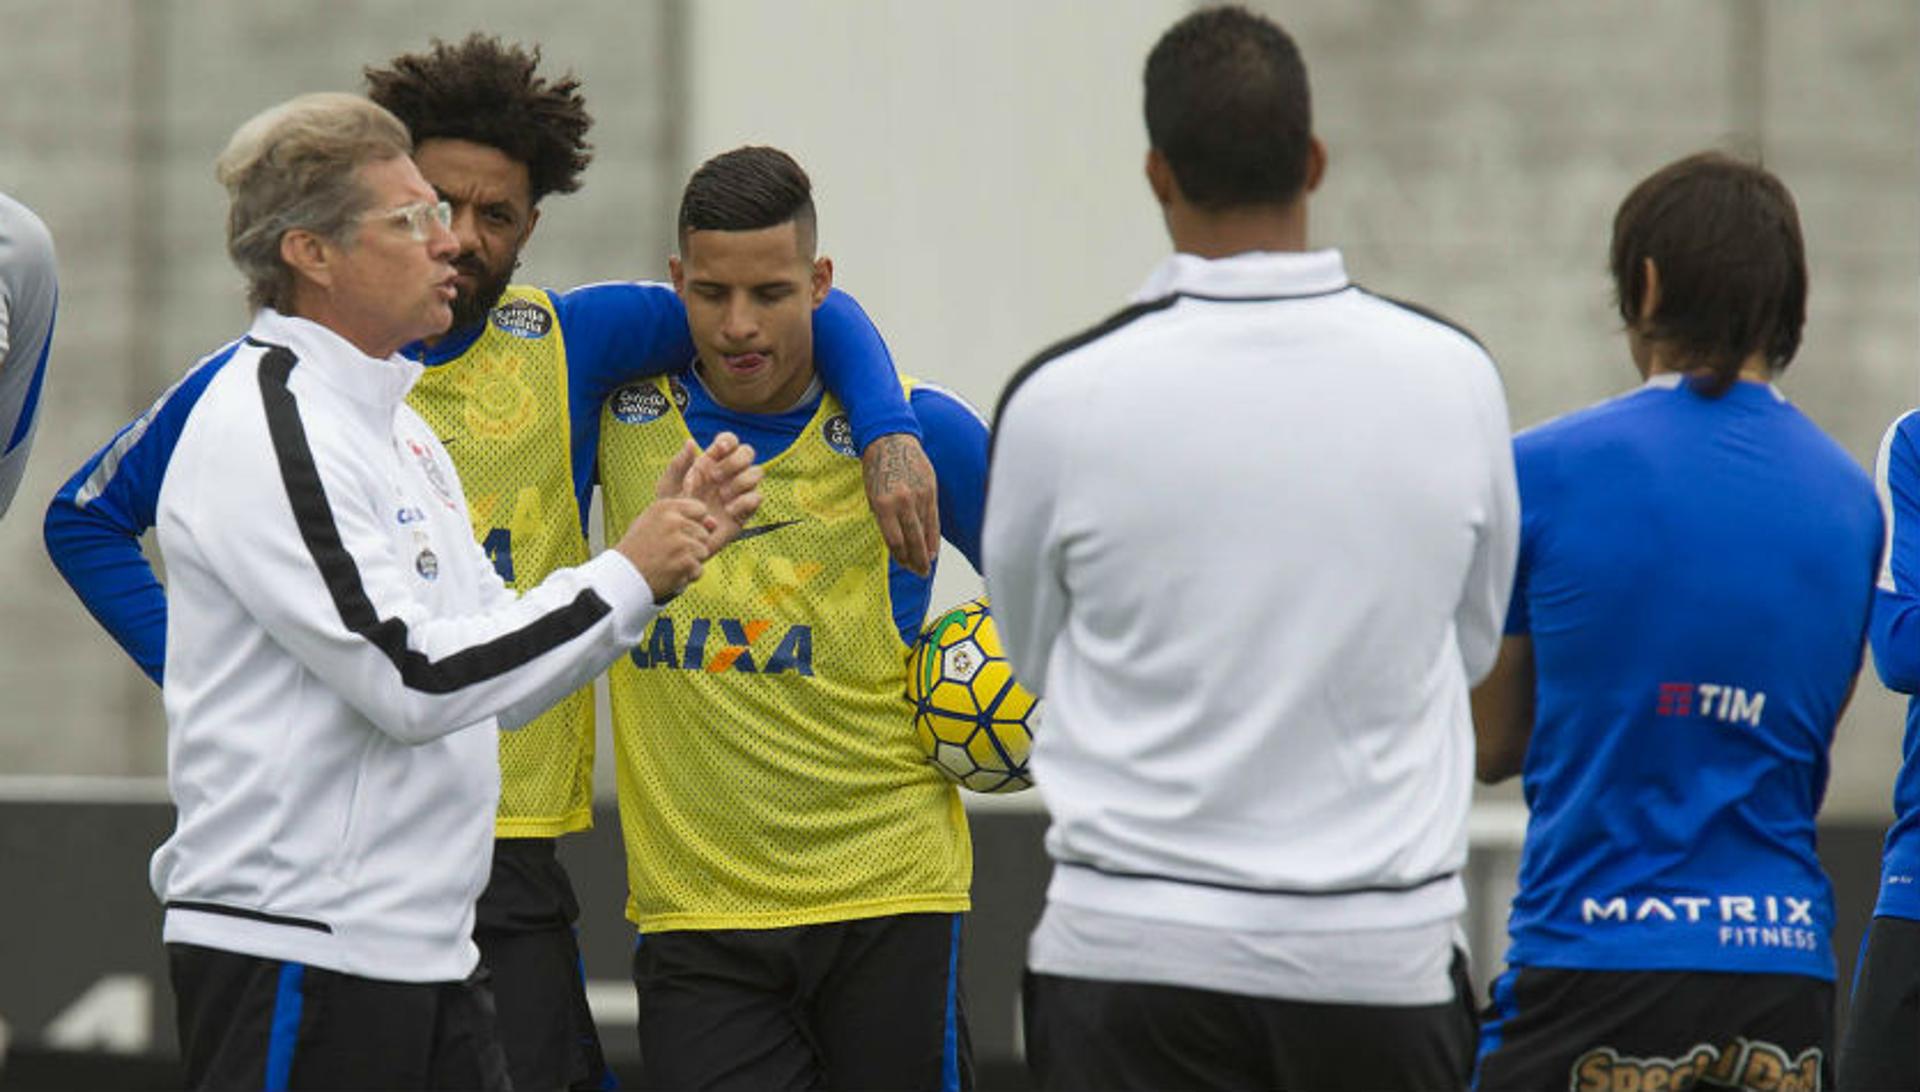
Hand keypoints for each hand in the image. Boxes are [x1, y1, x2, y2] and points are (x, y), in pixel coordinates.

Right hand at [613, 497, 715, 601]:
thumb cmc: (639, 549)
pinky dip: (686, 576)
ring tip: (668, 563)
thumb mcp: (655, 523)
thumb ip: (685, 518)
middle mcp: (673, 521)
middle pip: (704, 533)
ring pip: (703, 552)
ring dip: (690, 561)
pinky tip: (669, 574)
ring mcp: (680, 542)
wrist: (623, 576)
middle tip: (667, 552)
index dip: (692, 524)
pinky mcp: (684, 562)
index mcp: (665, 507)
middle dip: (691, 545)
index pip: (700, 509)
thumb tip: (714, 523)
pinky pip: (699, 570)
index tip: (675, 534)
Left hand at [657, 432, 763, 551]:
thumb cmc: (672, 511)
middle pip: (747, 452)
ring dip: (740, 481)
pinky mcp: (745, 511)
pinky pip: (757, 498)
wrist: (678, 541)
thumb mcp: (668, 486)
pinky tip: (728, 510)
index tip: (717, 450)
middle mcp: (729, 474)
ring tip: (721, 496)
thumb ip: (678, 464)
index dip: (728, 441)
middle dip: (734, 461)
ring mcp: (739, 492)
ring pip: (756, 472)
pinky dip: (744, 501)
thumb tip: (691, 443)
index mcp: (712, 462)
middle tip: (714, 477)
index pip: (730, 441)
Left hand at [861, 432, 938, 575]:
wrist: (890, 440)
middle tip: (920, 574)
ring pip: (925, 531)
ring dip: (926, 551)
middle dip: (916, 560)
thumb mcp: (872, 495)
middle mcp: (903, 501)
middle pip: (913, 539)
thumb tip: (895, 544)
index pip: (895, 540)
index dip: (900, 556)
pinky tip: (933, 548)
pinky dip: (933, 536)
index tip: (904, 566)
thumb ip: (884, 518)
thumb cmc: (877, 469)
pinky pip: (934, 519)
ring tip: (926, 565)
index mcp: (883, 504)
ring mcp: (919, 495)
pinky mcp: (931, 490)